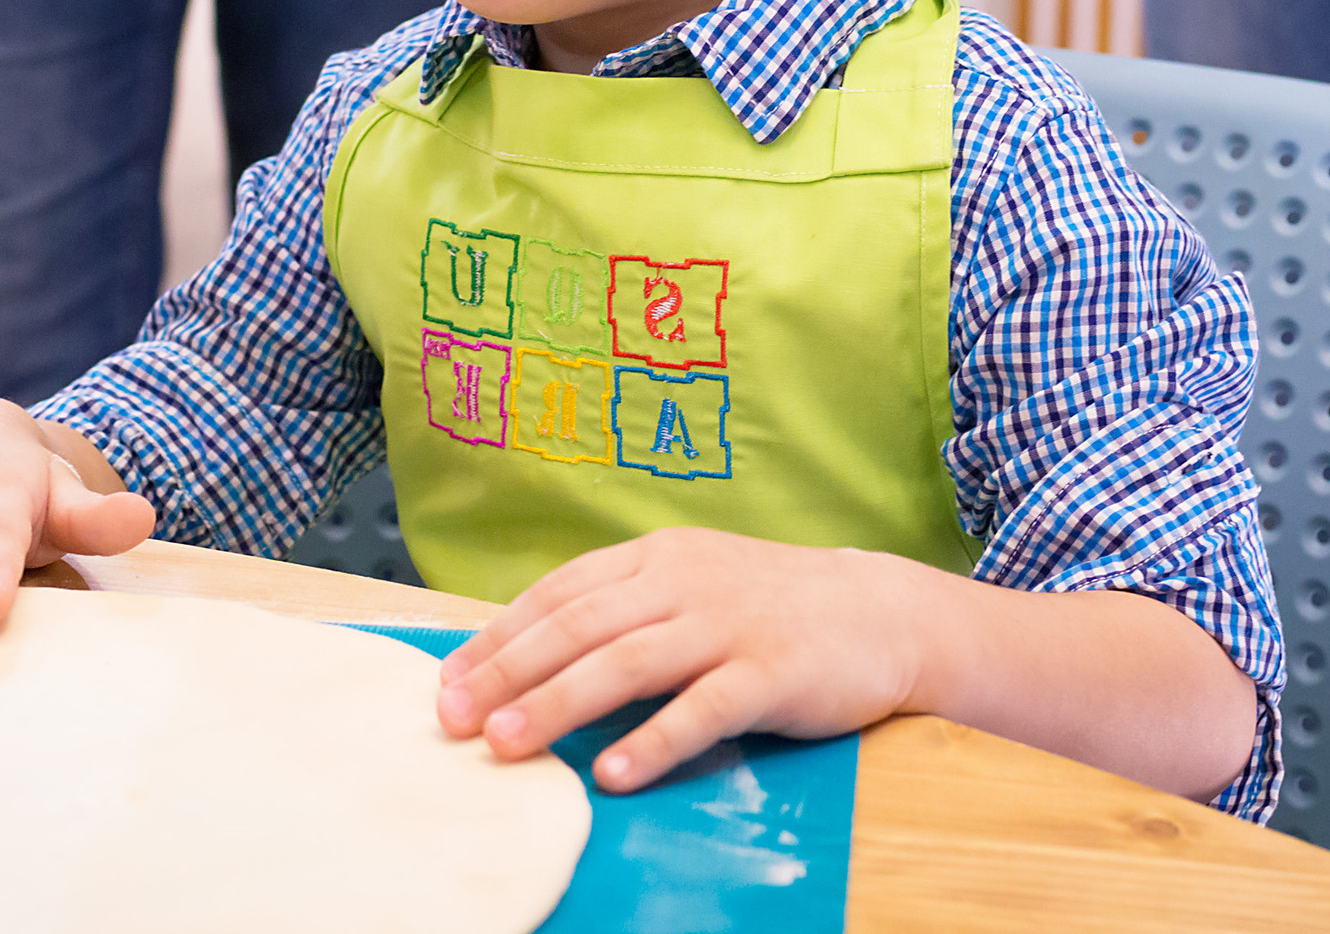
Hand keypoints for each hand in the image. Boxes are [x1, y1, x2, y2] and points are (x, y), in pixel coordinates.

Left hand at [431, 529, 926, 792]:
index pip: (559, 593)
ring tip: (509, 745)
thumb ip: (624, 611)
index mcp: (656, 557)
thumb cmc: (772, 607)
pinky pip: (702, 709)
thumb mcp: (692, 586)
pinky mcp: (772, 671)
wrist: (880, 610)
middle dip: (508, 672)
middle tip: (454, 718)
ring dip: (559, 704)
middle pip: (579, 625)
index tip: (449, 678)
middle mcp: (684, 582)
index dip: (500, 635)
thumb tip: (533, 657)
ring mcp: (728, 624)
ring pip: (626, 662)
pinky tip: (612, 772)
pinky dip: (652, 740)